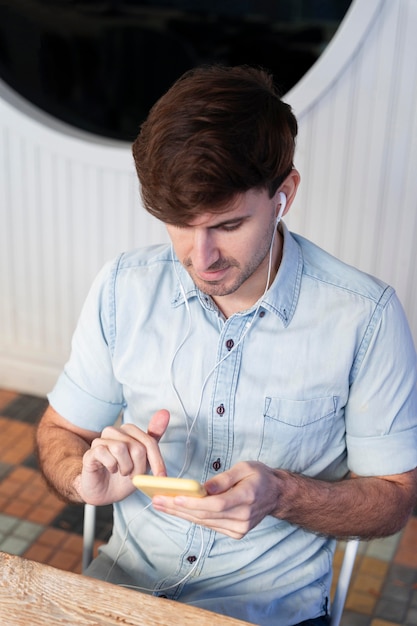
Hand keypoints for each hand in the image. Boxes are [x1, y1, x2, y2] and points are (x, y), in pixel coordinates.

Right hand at [77, 409, 169, 505]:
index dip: (157, 461)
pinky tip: (111, 470)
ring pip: (121, 448)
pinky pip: (104, 454)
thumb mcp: (144, 460)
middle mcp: (115, 432)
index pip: (149, 442)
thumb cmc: (124, 476)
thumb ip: (153, 437)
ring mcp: (101, 440)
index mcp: (130, 431)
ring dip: (126, 467)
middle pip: (137, 447)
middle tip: (134, 476)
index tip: (161, 476)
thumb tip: (165, 412)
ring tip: (123, 472)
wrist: (104, 492)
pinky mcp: (91, 451)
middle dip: (140, 468)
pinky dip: (112, 466)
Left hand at [152, 461, 280, 538]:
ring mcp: (239, 528)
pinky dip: (192, 517)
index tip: (174, 498)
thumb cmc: (259, 476)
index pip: (215, 504)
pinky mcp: (235, 532)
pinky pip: (209, 524)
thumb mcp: (245, 467)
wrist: (276, 494)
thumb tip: (204, 488)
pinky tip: (176, 510)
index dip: (194, 503)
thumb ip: (225, 478)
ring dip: (181, 514)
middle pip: (205, 515)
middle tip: (156, 500)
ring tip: (160, 504)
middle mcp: (243, 518)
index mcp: (247, 498)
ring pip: (204, 522)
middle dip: (178, 508)